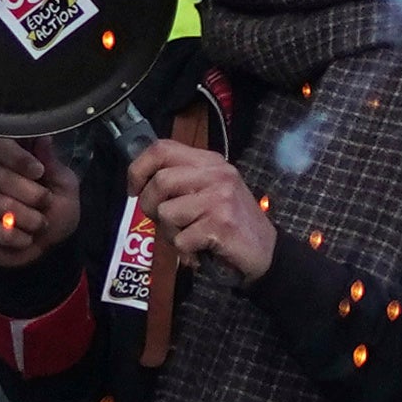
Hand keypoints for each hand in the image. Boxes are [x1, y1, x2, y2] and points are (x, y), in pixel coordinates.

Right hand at [0, 133, 80, 264]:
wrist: (53, 246)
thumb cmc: (58, 210)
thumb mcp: (65, 186)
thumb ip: (52, 164)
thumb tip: (43, 138)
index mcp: (13, 160)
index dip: (16, 156)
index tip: (38, 171)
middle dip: (29, 193)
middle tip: (47, 202)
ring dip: (24, 216)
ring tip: (40, 224)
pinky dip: (12, 235)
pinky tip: (25, 238)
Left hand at [125, 139, 278, 282]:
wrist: (267, 251)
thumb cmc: (232, 222)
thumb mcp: (211, 190)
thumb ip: (182, 181)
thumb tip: (140, 183)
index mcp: (210, 162)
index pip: (162, 149)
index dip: (139, 168)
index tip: (134, 189)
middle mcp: (216, 175)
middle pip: (160, 182)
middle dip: (150, 206)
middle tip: (161, 222)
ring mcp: (220, 198)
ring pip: (167, 213)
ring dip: (169, 234)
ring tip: (187, 238)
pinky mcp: (220, 224)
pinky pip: (181, 239)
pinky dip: (184, 252)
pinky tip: (199, 252)